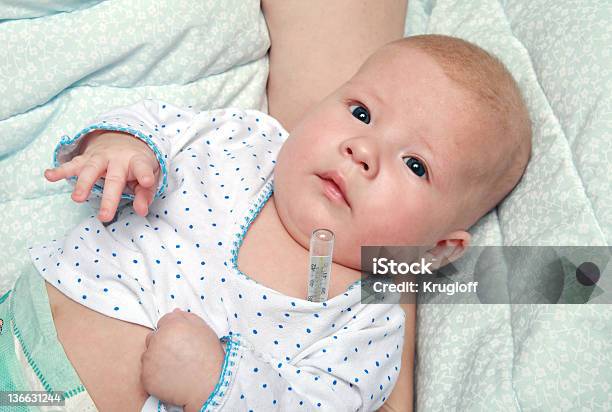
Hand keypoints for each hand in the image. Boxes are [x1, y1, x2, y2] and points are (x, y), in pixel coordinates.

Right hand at [44, 130, 159, 221]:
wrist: (124, 136)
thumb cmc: (138, 163)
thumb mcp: (150, 175)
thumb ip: (145, 193)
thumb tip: (141, 211)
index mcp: (137, 161)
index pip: (142, 167)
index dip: (145, 174)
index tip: (147, 181)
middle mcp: (117, 159)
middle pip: (114, 179)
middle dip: (109, 198)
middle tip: (105, 216)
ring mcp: (100, 158)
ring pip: (90, 170)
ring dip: (83, 184)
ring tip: (77, 199)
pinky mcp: (86, 158)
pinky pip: (72, 164)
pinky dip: (60, 170)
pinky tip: (49, 176)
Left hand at [141, 309, 224, 410]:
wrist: (209, 385)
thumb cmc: (210, 357)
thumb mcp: (204, 330)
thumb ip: (187, 317)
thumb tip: (175, 313)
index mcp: (172, 326)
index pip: (163, 322)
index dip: (172, 332)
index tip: (180, 341)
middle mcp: (157, 339)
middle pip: (153, 338)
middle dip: (162, 344)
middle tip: (178, 355)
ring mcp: (149, 359)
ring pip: (148, 356)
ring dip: (157, 359)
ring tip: (176, 367)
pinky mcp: (146, 377)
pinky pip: (147, 373)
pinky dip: (156, 375)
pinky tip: (171, 377)